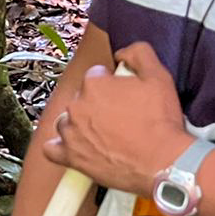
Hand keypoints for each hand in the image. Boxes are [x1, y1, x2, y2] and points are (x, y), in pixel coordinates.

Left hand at [43, 42, 186, 193]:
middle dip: (97, 103)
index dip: (111, 83)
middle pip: (81, 98)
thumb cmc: (160, 123)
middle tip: (119, 116)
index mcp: (94, 84)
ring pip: (67, 121)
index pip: (96, 75)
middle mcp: (76, 106)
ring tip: (103, 133)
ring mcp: (70, 132)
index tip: (123, 95)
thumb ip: (139, 53)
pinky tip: (75, 146)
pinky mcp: (69, 156)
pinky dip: (60, 147)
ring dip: (80, 124)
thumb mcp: (159, 76)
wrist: (163, 162)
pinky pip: (51, 149)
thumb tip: (123, 53)